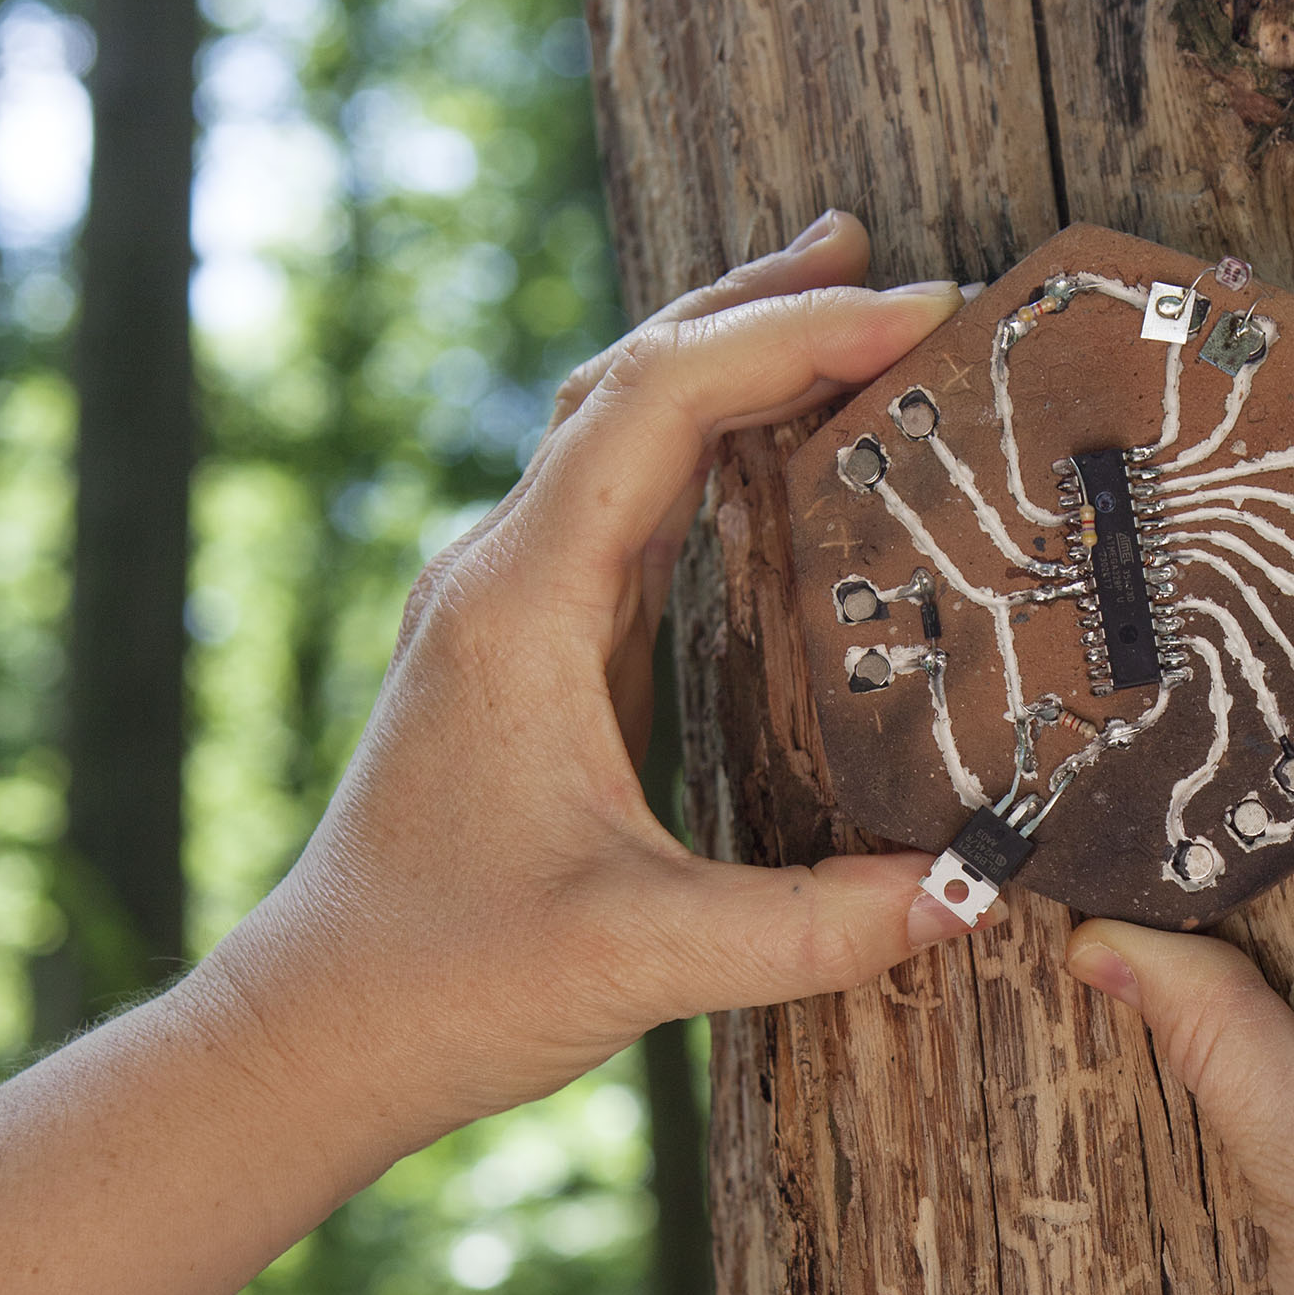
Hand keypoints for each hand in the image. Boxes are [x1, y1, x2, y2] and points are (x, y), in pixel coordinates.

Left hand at [209, 213, 966, 1160]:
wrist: (316, 1029)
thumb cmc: (448, 982)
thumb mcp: (647, 959)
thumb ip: (818, 927)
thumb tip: (977, 888)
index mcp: (520, 604)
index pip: (663, 406)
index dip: (794, 338)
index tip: (920, 313)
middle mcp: (501, 575)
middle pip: (631, 374)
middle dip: (763, 305)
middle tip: (893, 264)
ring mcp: (503, 605)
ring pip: (614, 424)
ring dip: (726, 356)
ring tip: (841, 306)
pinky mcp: (519, 649)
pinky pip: (616, 503)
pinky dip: (702, 448)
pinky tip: (772, 455)